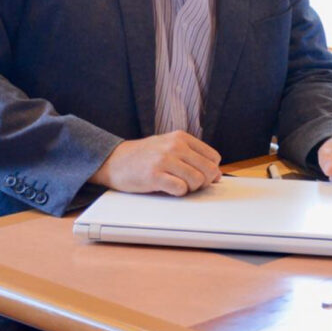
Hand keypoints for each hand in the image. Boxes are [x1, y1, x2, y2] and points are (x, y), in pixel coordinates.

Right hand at [90, 131, 221, 195]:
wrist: (114, 160)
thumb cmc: (145, 156)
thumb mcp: (170, 146)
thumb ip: (193, 156)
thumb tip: (217, 175)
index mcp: (181, 137)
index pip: (213, 157)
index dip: (211, 170)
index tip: (200, 175)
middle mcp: (175, 146)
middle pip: (209, 170)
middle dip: (204, 182)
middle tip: (190, 184)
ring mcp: (164, 160)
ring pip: (197, 180)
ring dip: (190, 188)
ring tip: (177, 185)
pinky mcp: (154, 175)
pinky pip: (180, 189)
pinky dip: (178, 192)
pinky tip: (168, 188)